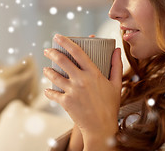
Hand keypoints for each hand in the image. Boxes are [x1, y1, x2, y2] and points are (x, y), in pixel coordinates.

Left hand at [43, 34, 122, 148]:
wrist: (101, 127)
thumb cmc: (110, 105)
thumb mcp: (116, 84)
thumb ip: (116, 66)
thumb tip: (118, 50)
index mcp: (93, 73)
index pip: (77, 52)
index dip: (66, 42)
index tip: (58, 36)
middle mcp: (81, 80)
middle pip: (62, 61)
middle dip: (52, 53)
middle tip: (48, 50)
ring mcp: (72, 91)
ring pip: (54, 76)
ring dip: (48, 71)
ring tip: (47, 68)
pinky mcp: (65, 102)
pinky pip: (52, 94)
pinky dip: (48, 92)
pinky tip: (47, 90)